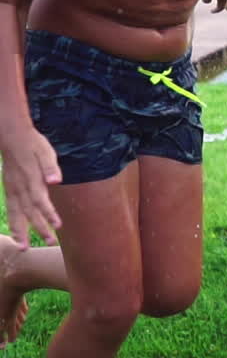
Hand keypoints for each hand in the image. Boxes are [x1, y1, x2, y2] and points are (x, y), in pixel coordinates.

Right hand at [1, 128, 62, 248]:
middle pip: (30, 211)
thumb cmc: (33, 144)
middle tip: (51, 242)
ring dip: (21, 232)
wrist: (12, 138)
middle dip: (40, 227)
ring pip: (16, 214)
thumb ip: (50, 167)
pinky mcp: (9, 190)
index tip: (58, 225)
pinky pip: (10, 210)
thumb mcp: (46, 152)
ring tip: (24, 248)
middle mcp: (20, 188)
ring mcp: (12, 189)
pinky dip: (13, 223)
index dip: (49, 213)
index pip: (40, 200)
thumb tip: (55, 180)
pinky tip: (16, 235)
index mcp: (31, 179)